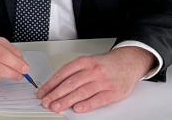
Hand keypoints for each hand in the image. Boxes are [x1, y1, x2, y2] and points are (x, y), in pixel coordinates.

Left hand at [36, 46, 154, 113]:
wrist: (129, 62)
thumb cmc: (106, 64)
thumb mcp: (88, 62)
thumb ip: (74, 72)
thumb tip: (55, 86)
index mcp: (84, 61)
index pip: (63, 73)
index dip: (51, 84)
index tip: (42, 93)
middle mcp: (93, 70)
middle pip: (71, 83)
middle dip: (56, 94)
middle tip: (46, 102)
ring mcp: (103, 81)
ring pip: (82, 92)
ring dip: (67, 100)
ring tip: (56, 106)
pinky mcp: (113, 92)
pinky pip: (98, 99)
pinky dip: (87, 104)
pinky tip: (77, 108)